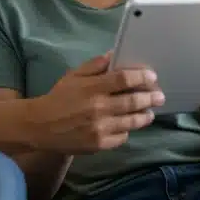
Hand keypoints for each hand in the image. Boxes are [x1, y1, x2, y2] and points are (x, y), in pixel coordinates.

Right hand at [27, 53, 164, 153]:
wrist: (39, 126)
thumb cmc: (59, 98)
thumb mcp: (73, 76)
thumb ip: (95, 65)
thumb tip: (115, 54)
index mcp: (92, 88)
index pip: (124, 79)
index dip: (142, 77)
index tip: (152, 76)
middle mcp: (99, 108)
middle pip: (133, 101)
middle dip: (151, 97)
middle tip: (160, 96)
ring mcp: (100, 128)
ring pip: (132, 122)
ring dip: (144, 116)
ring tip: (150, 112)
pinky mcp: (99, 144)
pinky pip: (122, 137)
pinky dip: (127, 131)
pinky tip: (128, 126)